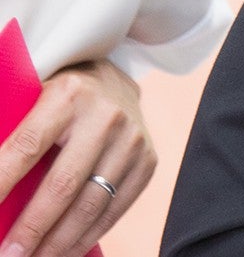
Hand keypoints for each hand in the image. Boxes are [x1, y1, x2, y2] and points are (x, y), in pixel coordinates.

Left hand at [0, 58, 153, 256]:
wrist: (114, 84)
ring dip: (58, 242)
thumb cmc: (57, 100)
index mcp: (68, 95)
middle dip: (31, 228)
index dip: (1, 185)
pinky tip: (66, 251)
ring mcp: (132, 140)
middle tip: (8, 256)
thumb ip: (13, 136)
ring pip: (91, 204)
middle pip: (62, 185)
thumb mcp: (32, 100)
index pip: (27, 148)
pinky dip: (87, 236)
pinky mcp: (148, 161)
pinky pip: (115, 209)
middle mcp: (106, 116)